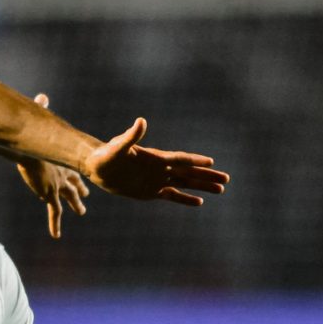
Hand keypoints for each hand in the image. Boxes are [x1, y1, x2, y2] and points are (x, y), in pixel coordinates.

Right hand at [17, 94, 89, 238]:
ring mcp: (58, 185)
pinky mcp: (50, 194)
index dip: (77, 171)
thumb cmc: (35, 134)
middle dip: (79, 190)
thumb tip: (41, 96)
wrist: (35, 148)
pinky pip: (54, 213)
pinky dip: (55, 225)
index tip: (82, 175)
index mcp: (62, 157)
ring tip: (81, 212)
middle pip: (74, 183)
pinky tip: (57, 236)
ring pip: (69, 198)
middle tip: (85, 196)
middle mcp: (63, 172)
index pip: (73, 166)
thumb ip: (40, 109)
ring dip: (74, 205)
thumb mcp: (39, 122)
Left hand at [84, 118, 229, 204]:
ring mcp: (156, 180)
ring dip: (202, 186)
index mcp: (154, 158)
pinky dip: (185, 199)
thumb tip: (141, 121)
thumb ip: (130, 136)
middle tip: (226, 179)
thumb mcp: (117, 147)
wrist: (96, 167)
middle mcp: (159, 168)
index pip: (179, 159)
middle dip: (207, 176)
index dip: (194, 160)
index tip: (211, 161)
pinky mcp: (150, 191)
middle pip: (188, 172)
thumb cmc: (105, 155)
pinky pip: (172, 195)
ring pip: (184, 184)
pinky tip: (199, 202)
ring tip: (221, 190)